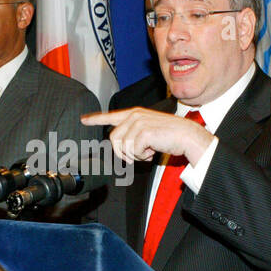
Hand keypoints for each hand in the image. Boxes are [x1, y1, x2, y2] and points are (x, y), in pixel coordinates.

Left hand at [81, 108, 213, 164]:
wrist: (187, 136)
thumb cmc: (170, 136)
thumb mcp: (148, 131)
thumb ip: (133, 133)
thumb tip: (120, 147)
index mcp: (135, 114)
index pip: (111, 116)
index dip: (96, 119)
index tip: (83, 119)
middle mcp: (134, 116)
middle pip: (114, 140)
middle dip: (125, 152)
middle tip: (141, 153)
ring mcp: (138, 123)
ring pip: (123, 147)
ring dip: (136, 155)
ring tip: (149, 150)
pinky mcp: (143, 132)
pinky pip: (133, 151)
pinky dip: (143, 156)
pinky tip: (153, 150)